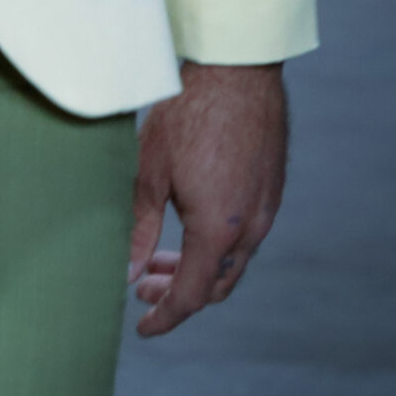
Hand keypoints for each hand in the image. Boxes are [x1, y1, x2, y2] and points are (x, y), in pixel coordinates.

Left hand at [128, 60, 287, 336]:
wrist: (236, 68)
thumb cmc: (187, 114)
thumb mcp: (150, 172)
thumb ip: (137, 228)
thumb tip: (125, 273)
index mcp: (218, 231)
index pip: (191, 295)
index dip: (165, 317)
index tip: (143, 327)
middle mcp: (250, 227)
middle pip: (217, 283)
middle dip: (178, 292)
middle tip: (142, 285)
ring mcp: (266, 207)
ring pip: (233, 259)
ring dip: (197, 265)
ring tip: (159, 255)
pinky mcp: (270, 186)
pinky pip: (245, 232)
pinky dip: (215, 242)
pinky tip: (189, 220)